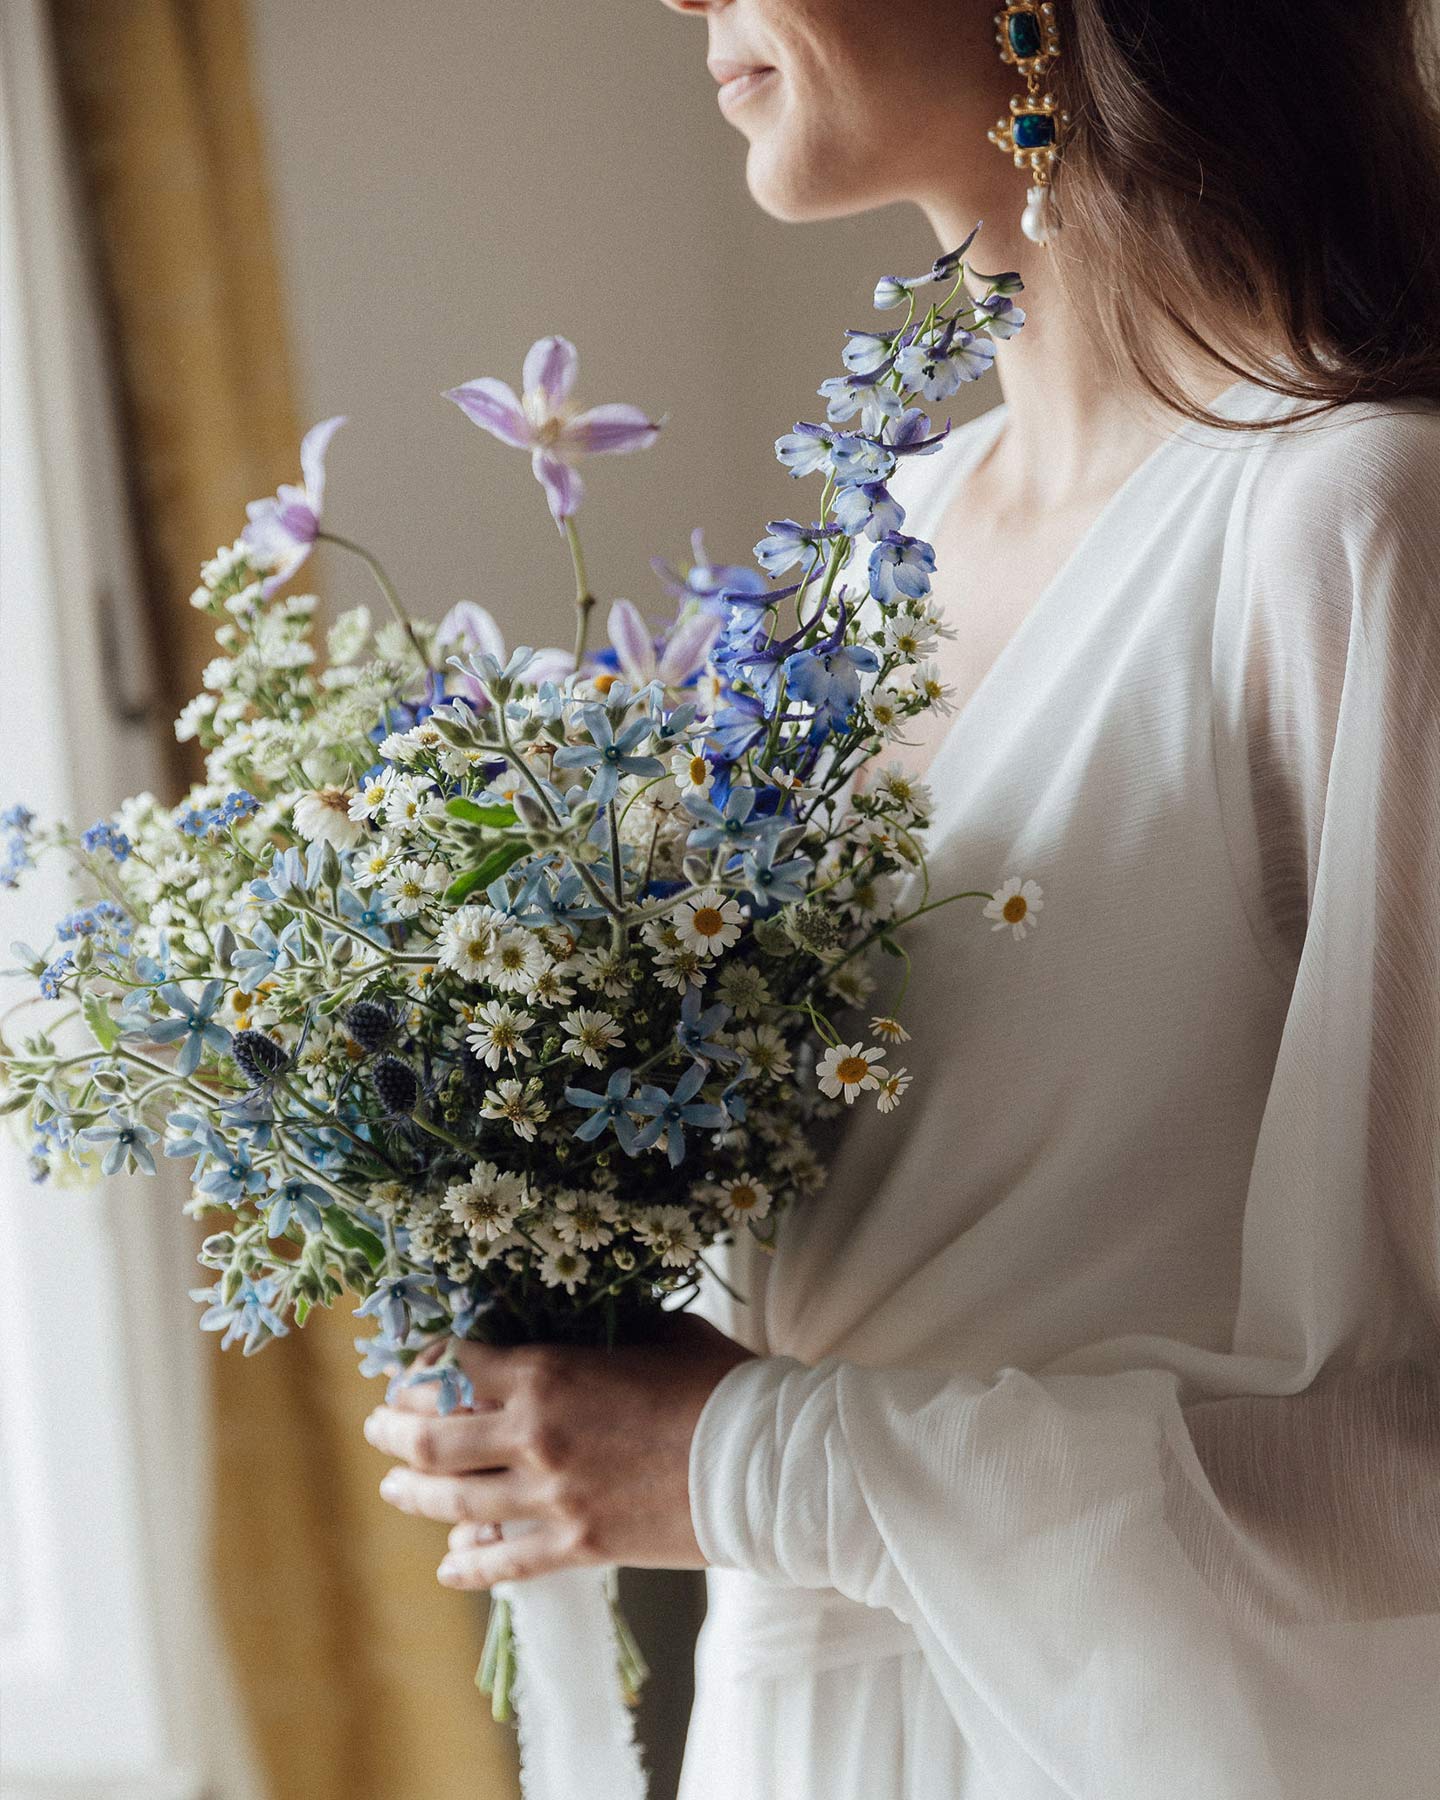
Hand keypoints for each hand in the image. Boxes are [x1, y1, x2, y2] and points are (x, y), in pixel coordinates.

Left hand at [364, 1312, 754, 1587]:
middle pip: (434, 1441)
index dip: (423, 1365)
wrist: (764, 1463)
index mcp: (547, 1373)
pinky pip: (504, 1564)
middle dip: (395, 1431)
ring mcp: (551, 1499)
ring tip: (393, 1488)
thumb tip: (584, 1321)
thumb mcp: (656, 1332)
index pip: (455, 1367)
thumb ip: (605, 1332)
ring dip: (414, 1494)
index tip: (411, 1366)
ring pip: (455, 1504)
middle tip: (378, 1425)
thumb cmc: (717, 1383)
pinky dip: (469, 1566)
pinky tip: (449, 1566)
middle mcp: (533, 1437)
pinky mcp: (577, 1547)